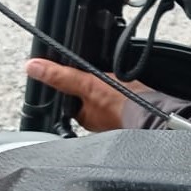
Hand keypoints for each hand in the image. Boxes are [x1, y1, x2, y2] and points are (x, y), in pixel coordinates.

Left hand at [25, 58, 147, 131]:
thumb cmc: (125, 105)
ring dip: (112, 89)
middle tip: (105, 78)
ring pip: (107, 98)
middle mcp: (99, 122)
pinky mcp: (134, 112)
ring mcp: (117, 119)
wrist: (157, 113)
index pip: (71, 98)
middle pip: (90, 97)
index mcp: (84, 118)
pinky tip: (132, 88)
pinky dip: (127, 93)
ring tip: (119, 83)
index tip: (84, 74)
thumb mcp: (88, 84)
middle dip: (96, 86)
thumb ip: (61, 77)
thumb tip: (33, 68)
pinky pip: (125, 99)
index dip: (75, 83)